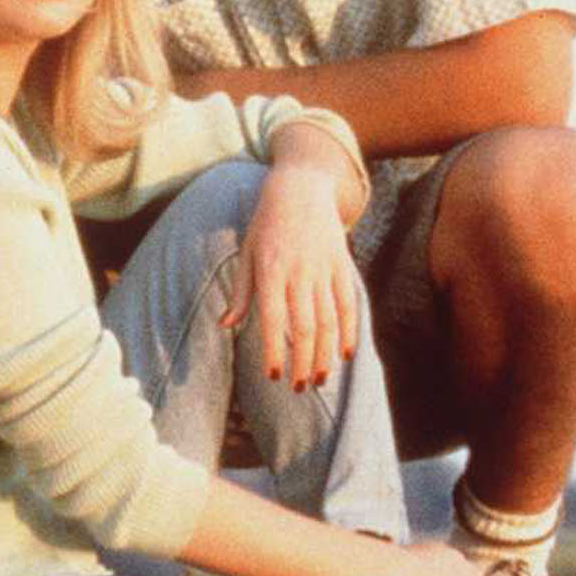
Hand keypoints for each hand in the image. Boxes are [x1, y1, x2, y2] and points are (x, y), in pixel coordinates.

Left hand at [223, 167, 359, 390]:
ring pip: (329, 321)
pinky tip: (345, 353)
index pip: (273, 320)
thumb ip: (241, 292)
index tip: (272, 375)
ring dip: (324, 354)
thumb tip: (226, 325)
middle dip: (301, 362)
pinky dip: (350, 330)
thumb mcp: (247, 253)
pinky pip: (349, 304)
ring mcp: (324, 270)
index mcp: (271, 271)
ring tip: (318, 378)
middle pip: (305, 327)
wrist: (302, 188)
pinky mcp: (343, 265)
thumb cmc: (268, 224)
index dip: (274, 351)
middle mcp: (300, 273)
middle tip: (296, 387)